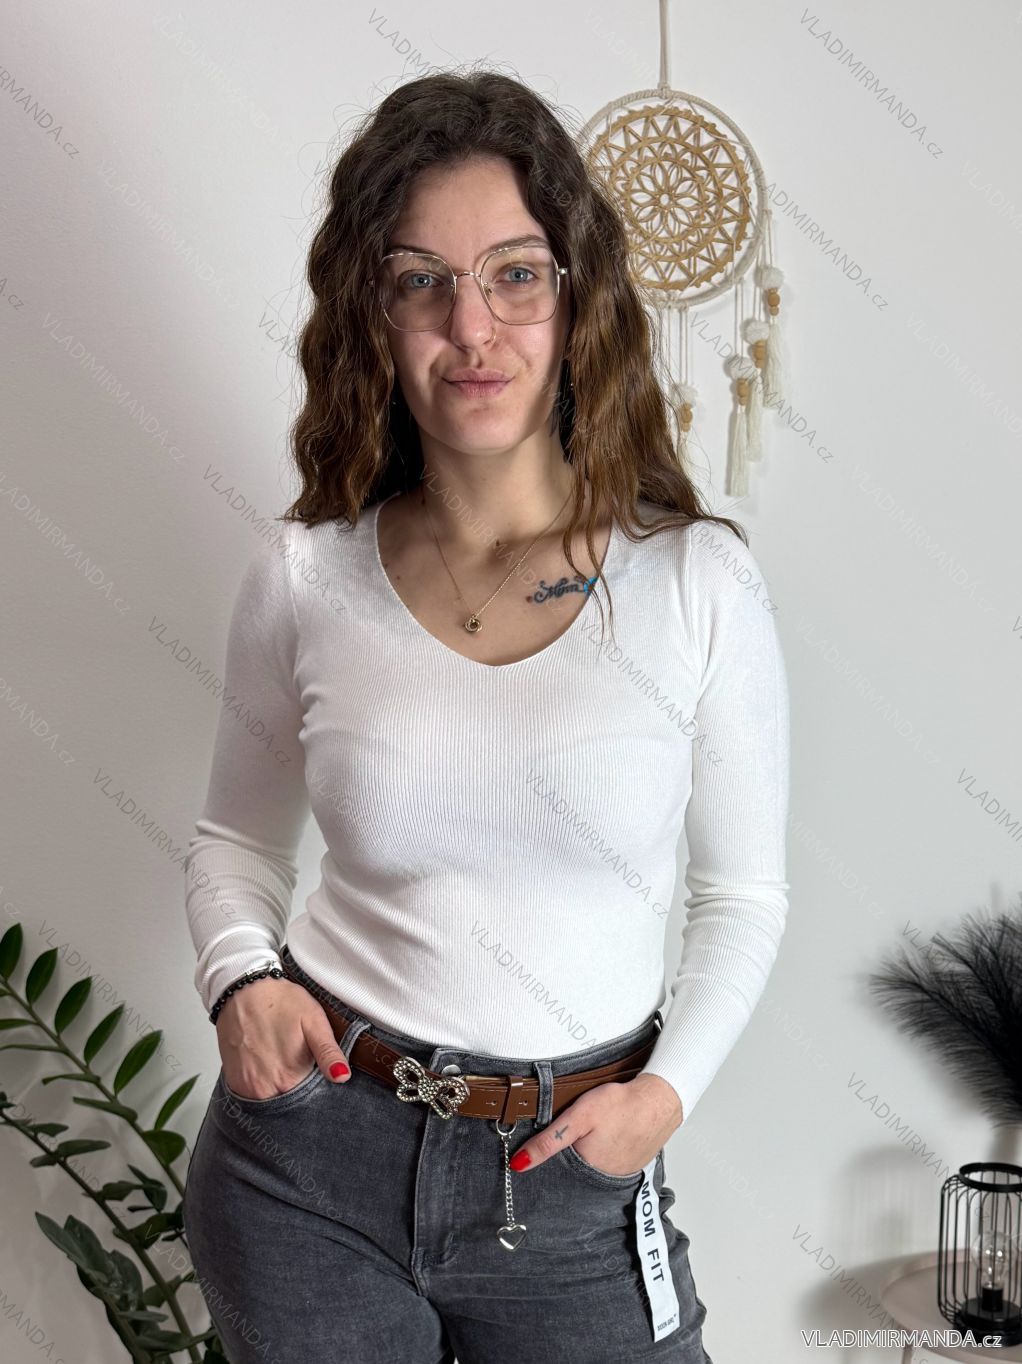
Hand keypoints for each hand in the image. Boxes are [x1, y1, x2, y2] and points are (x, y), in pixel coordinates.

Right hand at [216, 976, 351, 1099]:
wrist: (243, 989)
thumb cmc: (280, 1001)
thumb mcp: (313, 1021)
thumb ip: (328, 1053)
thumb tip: (342, 1077)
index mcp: (289, 1078)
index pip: (311, 1100)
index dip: (317, 1085)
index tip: (317, 1068)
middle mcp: (265, 1090)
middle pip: (291, 1101)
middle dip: (300, 1087)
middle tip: (298, 1058)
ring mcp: (247, 1088)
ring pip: (272, 1098)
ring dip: (280, 1086)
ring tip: (282, 1058)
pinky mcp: (234, 1082)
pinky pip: (254, 1094)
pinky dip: (263, 1083)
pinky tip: (268, 1062)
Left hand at [508, 1072, 683, 1175]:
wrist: (660, 1100)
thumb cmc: (621, 1104)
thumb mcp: (578, 1117)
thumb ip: (549, 1141)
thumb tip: (519, 1164)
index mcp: (586, 1168)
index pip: (557, 1167)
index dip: (551, 1152)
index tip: (555, 1139)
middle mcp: (603, 1178)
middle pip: (576, 1166)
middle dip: (574, 1150)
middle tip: (587, 1127)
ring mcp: (620, 1172)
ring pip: (594, 1163)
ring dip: (592, 1150)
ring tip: (600, 1129)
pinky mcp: (633, 1165)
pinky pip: (612, 1160)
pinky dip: (609, 1149)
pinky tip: (612, 1133)